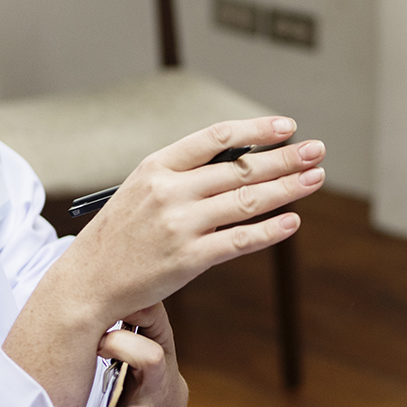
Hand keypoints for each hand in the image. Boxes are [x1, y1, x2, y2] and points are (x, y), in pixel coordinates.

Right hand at [59, 117, 325, 326]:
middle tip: (318, 149)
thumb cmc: (121, 233)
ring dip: (287, 188)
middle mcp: (169, 191)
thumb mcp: (142, 190)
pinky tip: (293, 221)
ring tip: (315, 178)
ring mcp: (180, 225)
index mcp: (157, 166)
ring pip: (246, 201)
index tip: (287, 126)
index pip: (215, 138)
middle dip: (285, 158)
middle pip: (239, 169)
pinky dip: (270, 231)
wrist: (88, 280)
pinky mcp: (189, 259)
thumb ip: (185, 175)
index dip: (255, 130)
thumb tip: (241, 162)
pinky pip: (239, 240)